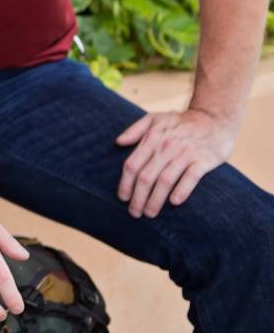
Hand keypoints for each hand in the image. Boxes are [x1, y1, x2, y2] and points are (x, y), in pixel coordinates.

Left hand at [116, 108, 235, 217]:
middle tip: (134, 213)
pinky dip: (182, 190)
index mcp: (152, 138)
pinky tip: (174, 203)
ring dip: (156, 200)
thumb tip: (118, 143)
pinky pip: (191, 177)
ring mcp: (186, 153)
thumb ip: (135, 130)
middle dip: (138, 198)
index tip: (122, 198)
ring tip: (150, 214)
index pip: (132, 165)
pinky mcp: (204, 160)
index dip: (125, 184)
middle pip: (146, 176)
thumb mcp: (155, 118)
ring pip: (165, 180)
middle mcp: (167, 146)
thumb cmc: (180, 122)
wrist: (214, 118)